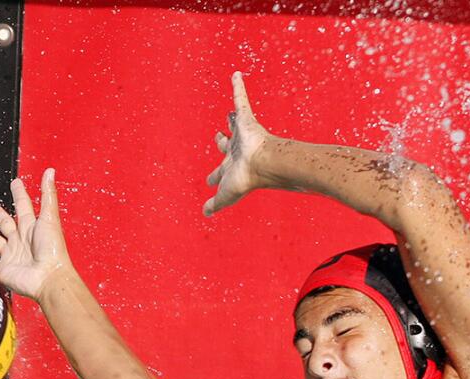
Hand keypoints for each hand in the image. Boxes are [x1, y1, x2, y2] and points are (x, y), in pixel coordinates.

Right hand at [0, 168, 73, 300]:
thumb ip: (48, 194)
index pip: (24, 206)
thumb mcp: (50, 217)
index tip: (16, 183)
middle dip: (1, 216)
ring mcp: (12, 256)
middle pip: (8, 224)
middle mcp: (22, 241)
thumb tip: (50, 171)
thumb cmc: (53, 250)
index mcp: (32, 227)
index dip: (19, 194)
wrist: (49, 278)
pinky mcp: (3, 271)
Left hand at [203, 71, 273, 216]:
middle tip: (218, 138)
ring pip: (235, 123)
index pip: (221, 172)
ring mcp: (243, 134)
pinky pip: (241, 98)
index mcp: (232, 167)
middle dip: (222, 143)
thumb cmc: (247, 179)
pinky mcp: (247, 119)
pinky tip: (235, 75)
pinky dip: (238, 87)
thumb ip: (216, 203)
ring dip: (234, 117)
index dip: (214, 176)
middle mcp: (238, 150)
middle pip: (227, 146)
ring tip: (231, 112)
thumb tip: (205, 214)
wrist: (264, 163)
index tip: (208, 180)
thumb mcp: (226, 194)